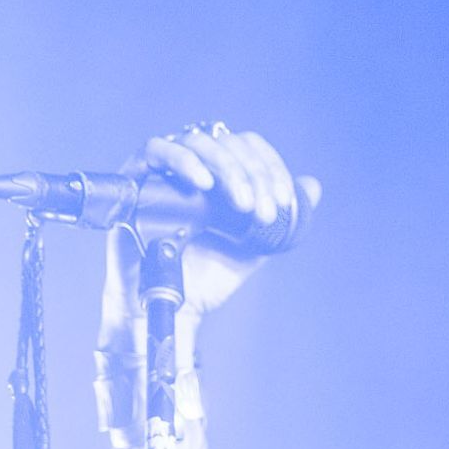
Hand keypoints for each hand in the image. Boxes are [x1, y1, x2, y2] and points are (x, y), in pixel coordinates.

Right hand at [98, 124, 321, 345]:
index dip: (270, 167)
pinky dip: (184, 161)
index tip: (284, 200)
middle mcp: (195, 166)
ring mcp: (165, 169)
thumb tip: (312, 186)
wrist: (173, 307)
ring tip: (243, 204)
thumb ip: (282, 219)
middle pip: (228, 143)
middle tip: (264, 211)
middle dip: (254, 174)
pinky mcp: (136, 176)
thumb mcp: (254, 246)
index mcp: (221, 175)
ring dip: (228, 169)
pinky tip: (204, 184)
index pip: (249, 148)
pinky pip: (156, 149)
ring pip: (199, 141)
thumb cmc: (207, 277)